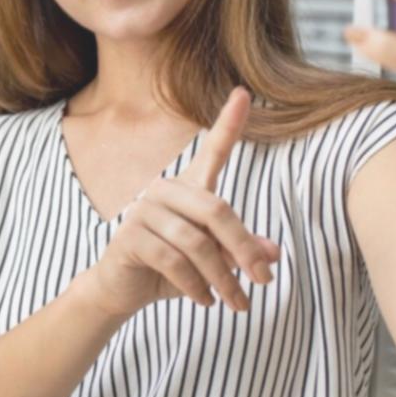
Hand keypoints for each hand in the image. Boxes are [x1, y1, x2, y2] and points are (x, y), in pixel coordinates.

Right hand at [85, 88, 279, 316]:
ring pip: (197, 242)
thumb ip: (240, 250)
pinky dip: (195, 286)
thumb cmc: (170, 270)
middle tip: (264, 282)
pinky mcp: (130, 237)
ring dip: (222, 278)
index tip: (245, 93)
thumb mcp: (213, 261)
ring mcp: (144, 211)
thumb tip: (273, 254)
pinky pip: (173, 261)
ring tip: (236, 302)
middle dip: (245, 249)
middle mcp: (165, 190)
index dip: (228, 122)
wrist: (122, 290)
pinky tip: (205, 301)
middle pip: (217, 210)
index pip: (212, 151)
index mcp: (188, 188)